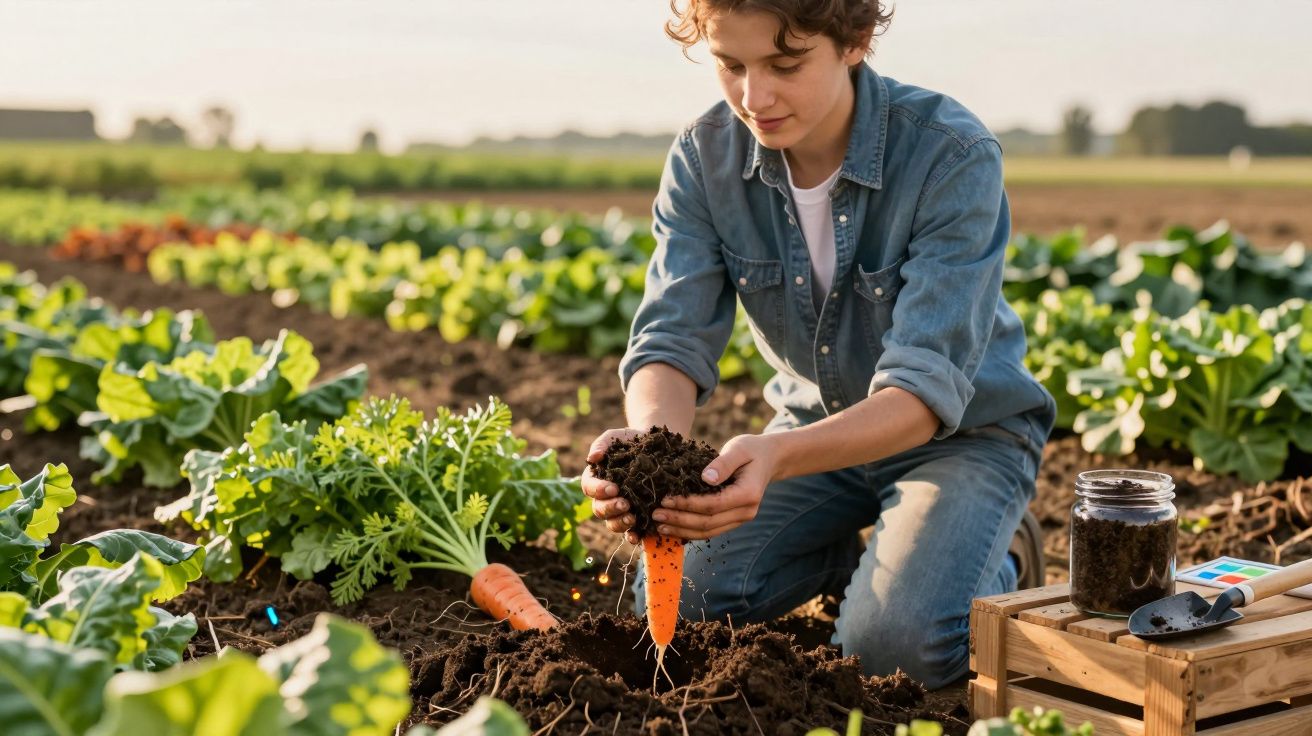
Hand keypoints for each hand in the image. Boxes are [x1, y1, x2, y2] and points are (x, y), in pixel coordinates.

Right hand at [581, 427, 646, 544]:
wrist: (658, 448)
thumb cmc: (632, 441)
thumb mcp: (617, 437)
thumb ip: (602, 443)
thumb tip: (593, 457)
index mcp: (597, 479)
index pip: (589, 488)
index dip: (597, 490)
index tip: (612, 488)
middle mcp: (606, 498)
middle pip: (599, 509)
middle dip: (610, 508)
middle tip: (624, 503)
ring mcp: (621, 509)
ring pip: (612, 523)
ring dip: (619, 523)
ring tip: (632, 518)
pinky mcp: (637, 517)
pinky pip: (630, 532)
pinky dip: (632, 536)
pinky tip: (638, 537)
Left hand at [651, 433, 780, 539]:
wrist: (768, 459)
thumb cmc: (751, 450)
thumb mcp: (738, 448)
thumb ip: (723, 463)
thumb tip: (706, 478)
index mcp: (748, 494)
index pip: (713, 505)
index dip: (687, 504)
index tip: (665, 499)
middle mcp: (747, 512)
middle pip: (708, 523)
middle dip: (679, 521)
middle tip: (655, 515)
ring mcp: (741, 519)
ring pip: (709, 532)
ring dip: (682, 530)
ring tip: (659, 526)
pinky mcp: (734, 520)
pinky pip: (711, 530)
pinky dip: (691, 531)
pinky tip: (673, 529)